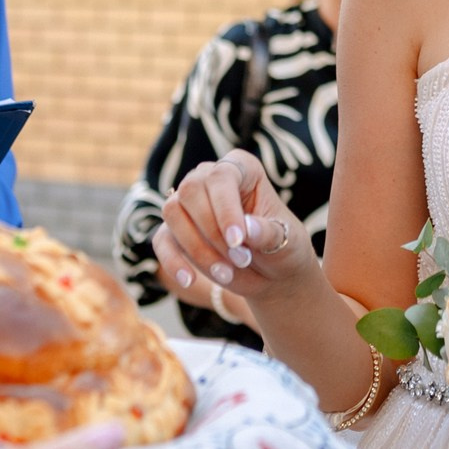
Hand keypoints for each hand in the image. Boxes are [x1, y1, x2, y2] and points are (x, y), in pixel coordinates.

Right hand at [154, 151, 312, 311]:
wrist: (271, 274)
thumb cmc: (282, 248)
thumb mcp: (286, 241)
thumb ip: (268, 233)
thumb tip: (248, 228)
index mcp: (241, 169)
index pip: (222, 177)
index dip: (225, 208)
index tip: (237, 241)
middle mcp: (210, 178)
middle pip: (190, 191)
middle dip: (212, 231)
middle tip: (240, 260)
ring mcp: (189, 204)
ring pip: (173, 212)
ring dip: (197, 248)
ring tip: (226, 274)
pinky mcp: (175, 231)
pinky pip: (161, 240)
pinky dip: (173, 261)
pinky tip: (190, 280)